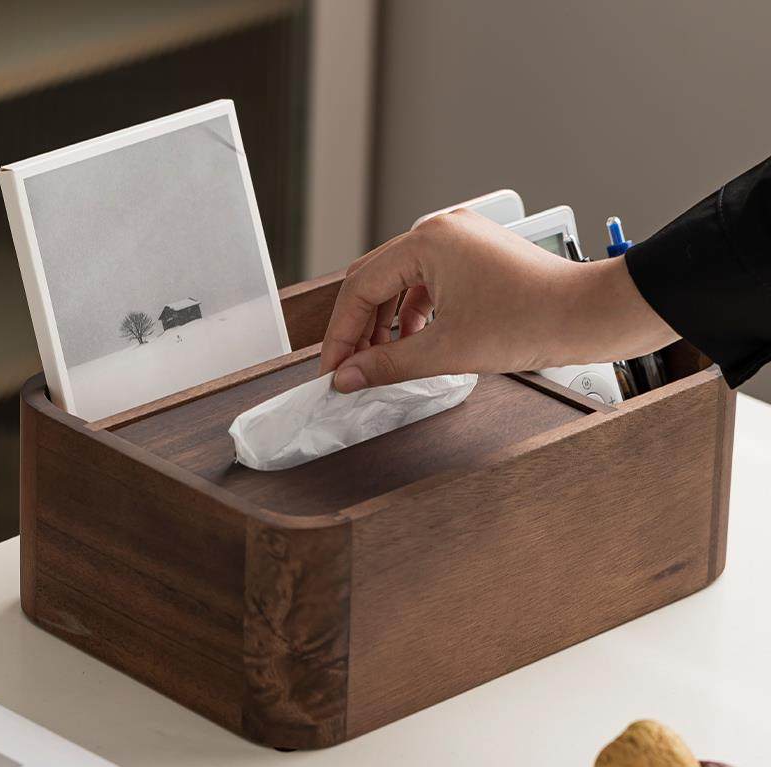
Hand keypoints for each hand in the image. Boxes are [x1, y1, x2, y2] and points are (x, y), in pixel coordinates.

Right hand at [319, 209, 677, 391]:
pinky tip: (413, 340)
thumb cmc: (536, 320)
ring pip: (402, 282)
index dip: (341, 334)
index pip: (360, 288)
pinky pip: (429, 282)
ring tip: (380, 360)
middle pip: (376, 281)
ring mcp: (460, 240)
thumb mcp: (449, 350)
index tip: (333, 369)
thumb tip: (350, 375)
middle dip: (359, 328)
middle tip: (350, 368)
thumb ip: (389, 363)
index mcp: (427, 242)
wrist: (593, 315)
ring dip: (387, 322)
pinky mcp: (476, 255)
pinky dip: (414, 313)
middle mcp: (441, 231)